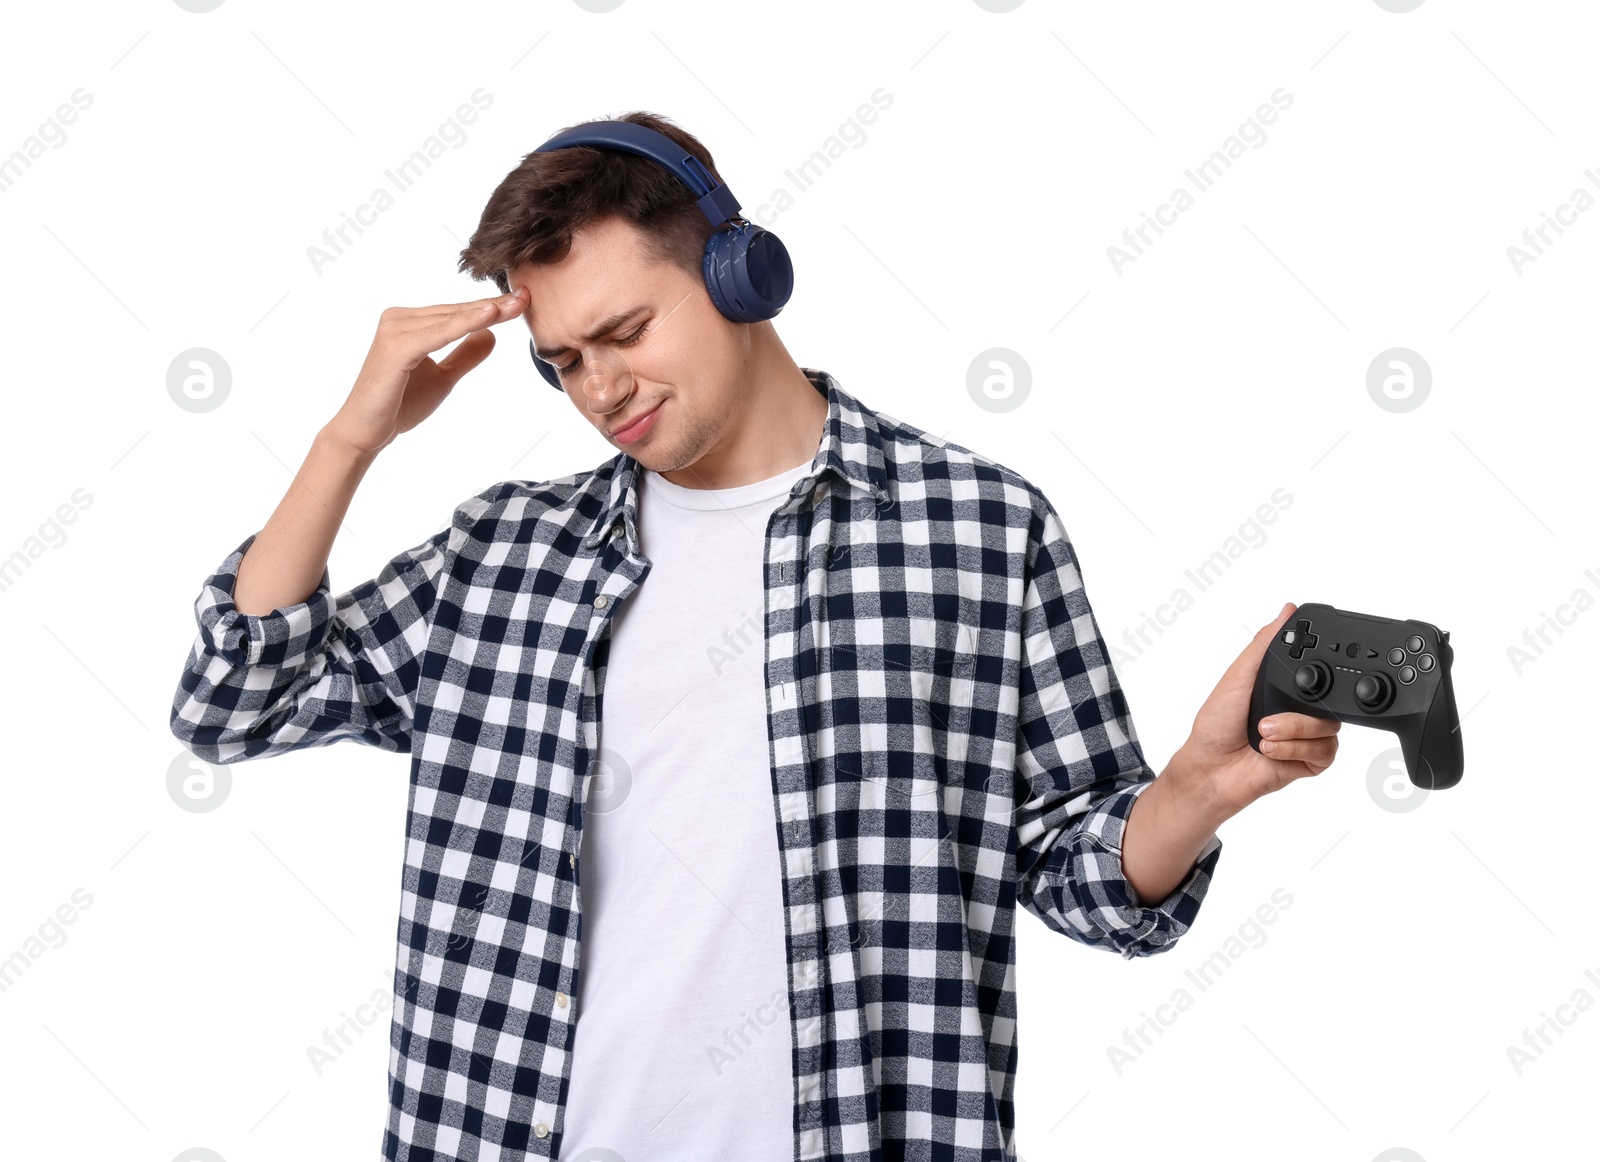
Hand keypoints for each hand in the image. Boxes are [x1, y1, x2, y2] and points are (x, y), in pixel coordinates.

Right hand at [326, 285, 528, 453]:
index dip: (491, 307)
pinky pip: (437, 334)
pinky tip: (489, 317)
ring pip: (449, 319)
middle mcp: (398, 319)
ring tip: (516, 303)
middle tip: (527, 295)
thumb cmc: (399, 405)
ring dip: (484, 312)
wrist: (365, 432)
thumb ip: (464, 356)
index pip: (457, 313)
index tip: (522, 300)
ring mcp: (394, 330)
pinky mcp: (395, 348)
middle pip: (456, 311)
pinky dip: (463, 325)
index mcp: (409, 323)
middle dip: (493, 305)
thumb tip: (491, 335)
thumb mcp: (443, 377)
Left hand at [1171, 602, 1341, 818]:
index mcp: (1286, 687)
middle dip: (1298, 708)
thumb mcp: (1237, 676)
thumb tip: (1286, 611)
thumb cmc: (1216, 724)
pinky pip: (1325, 751)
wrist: (1210, 769)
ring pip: (1329, 726)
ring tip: (1263, 733)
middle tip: (1265, 717)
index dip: (1320, 670)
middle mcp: (1300, 709)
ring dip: (1293, 730)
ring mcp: (1308, 736)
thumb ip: (1263, 645)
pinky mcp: (1311, 762)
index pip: (1319, 671)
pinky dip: (1295, 749)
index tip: (1305, 675)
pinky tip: (1271, 750)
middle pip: (1331, 699)